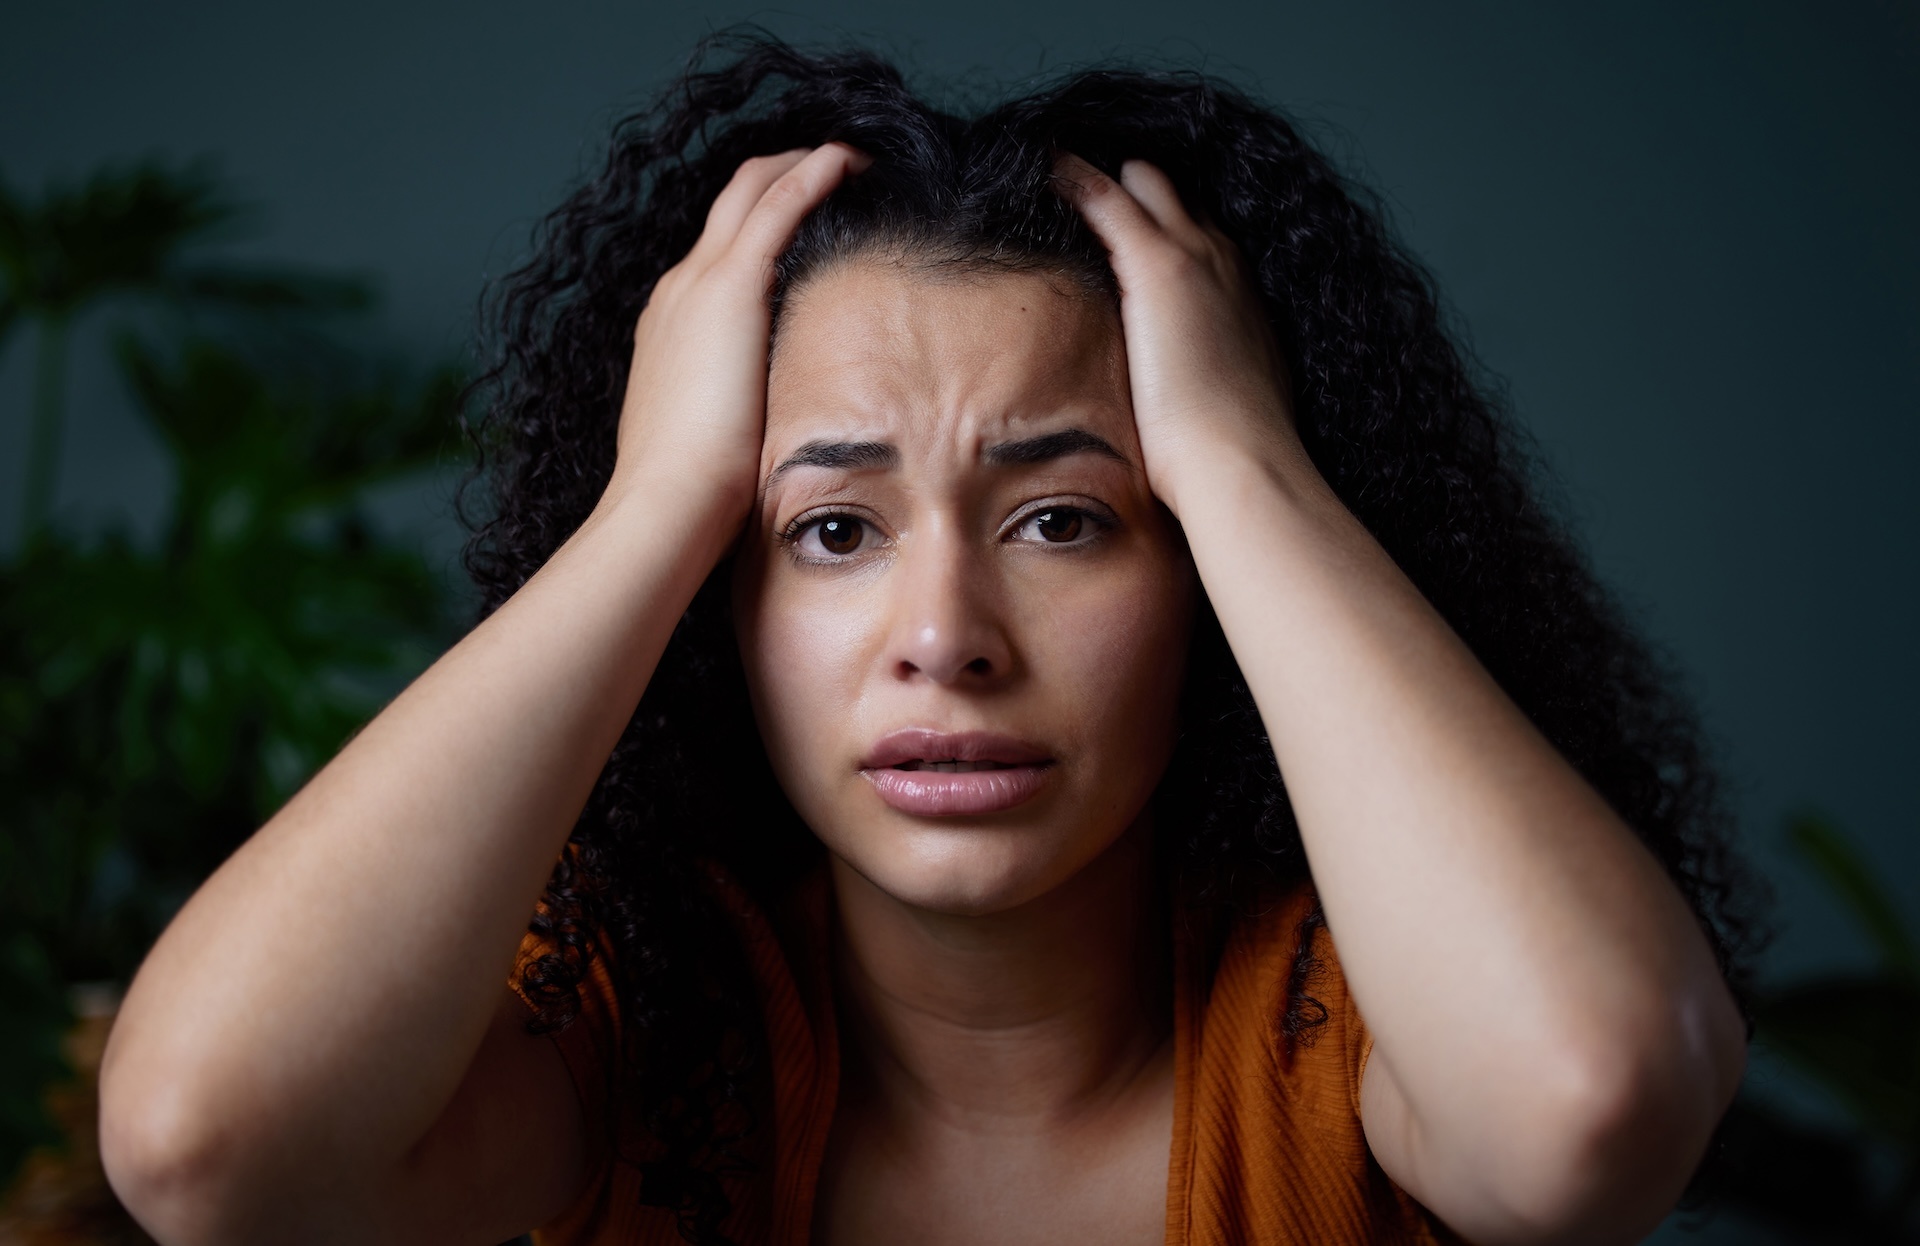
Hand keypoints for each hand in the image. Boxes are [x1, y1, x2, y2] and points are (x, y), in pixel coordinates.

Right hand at [605, 142, 870, 518]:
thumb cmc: (692, 497)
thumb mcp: (713, 443)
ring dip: (805, 164)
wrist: (665, 504)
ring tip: (857, 162)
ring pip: (753, 187)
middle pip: (732, 201)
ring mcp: (699, 281)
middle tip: (843, 170)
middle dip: (785, 175)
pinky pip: (780, 202)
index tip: (813, 221)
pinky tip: (853, 163)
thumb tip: (774, 438)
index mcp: (673, 326)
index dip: (764, 224)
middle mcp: (679, 290)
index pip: (719, 251)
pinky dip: (816, 173)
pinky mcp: (730, 284)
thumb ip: (740, 421)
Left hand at [1053, 153, 1305, 515]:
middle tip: (1086, 181)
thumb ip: (1198, 392)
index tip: (1129, 229)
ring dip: (1107, 176)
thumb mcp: (1219, 406)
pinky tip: (1045, 168)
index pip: (1201, 240)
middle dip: (1138, 189)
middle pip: (1179, 200)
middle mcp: (1225, 265)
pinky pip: (1107, 197)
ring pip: (1149, 184)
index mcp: (1240, 299)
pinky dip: (1076, 179)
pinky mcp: (1159, 263)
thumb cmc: (1227, 454)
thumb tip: (1174, 414)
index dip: (1165, 228)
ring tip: (1058, 164)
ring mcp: (1195, 258)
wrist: (1241, 459)